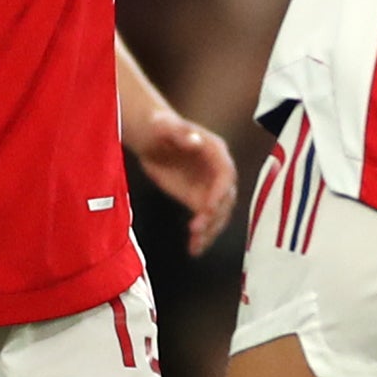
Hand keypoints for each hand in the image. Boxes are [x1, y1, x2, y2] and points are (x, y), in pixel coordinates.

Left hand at [128, 106, 238, 254]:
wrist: (151, 137)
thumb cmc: (159, 126)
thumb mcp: (165, 126)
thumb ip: (181, 133)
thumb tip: (195, 141)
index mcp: (216, 152)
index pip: (226, 174)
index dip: (220, 191)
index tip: (209, 206)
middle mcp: (218, 172)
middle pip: (225, 198)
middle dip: (213, 215)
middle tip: (196, 229)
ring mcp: (210, 188)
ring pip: (218, 214)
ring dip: (209, 231)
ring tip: (195, 245)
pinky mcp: (198, 200)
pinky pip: (205, 221)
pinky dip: (201, 236)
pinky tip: (194, 250)